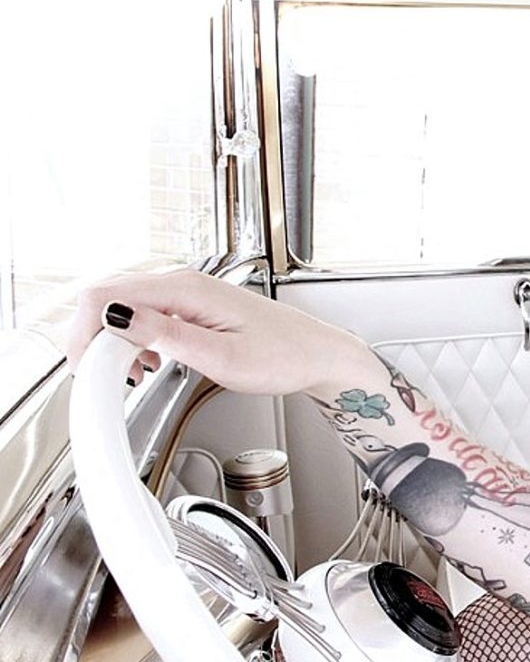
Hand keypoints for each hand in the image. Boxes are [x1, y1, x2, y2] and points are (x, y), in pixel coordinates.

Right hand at [67, 269, 376, 395]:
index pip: (104, 297)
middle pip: (104, 298)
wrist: (315, 354)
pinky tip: (146, 365)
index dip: (83, 334)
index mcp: (185, 289)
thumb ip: (166, 337)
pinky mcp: (188, 307)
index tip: (87, 370)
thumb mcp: (221, 357)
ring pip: (121, 308)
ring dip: (111, 344)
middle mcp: (181, 283)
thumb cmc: (282, 356)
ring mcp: (184, 293)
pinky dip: (132, 343)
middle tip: (104, 379)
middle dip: (92, 340)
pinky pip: (142, 316)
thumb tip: (118, 318)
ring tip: (131, 375)